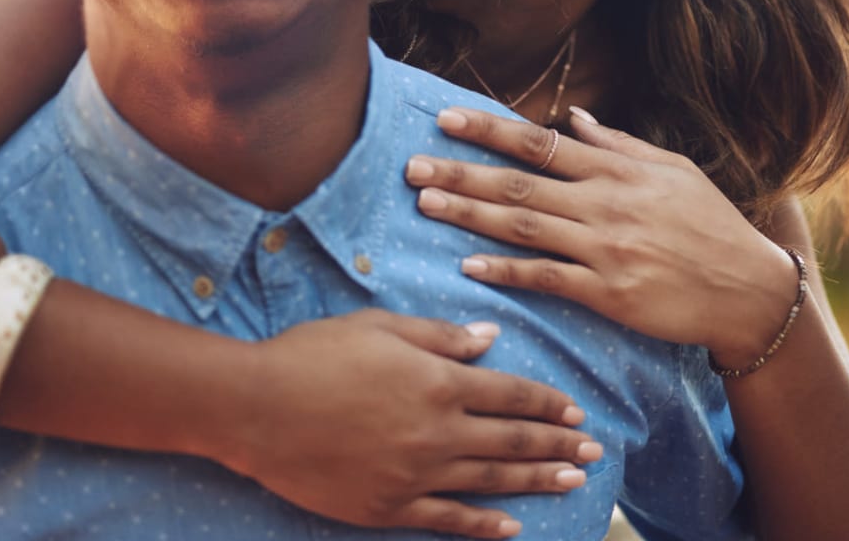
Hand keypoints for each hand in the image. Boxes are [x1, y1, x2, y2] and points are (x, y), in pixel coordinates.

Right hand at [220, 309, 602, 537]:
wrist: (255, 409)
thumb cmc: (314, 355)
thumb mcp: (381, 328)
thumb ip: (441, 337)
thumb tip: (489, 340)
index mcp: (438, 381)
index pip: (510, 394)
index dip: (546, 403)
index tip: (574, 410)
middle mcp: (436, 431)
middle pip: (511, 442)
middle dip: (557, 445)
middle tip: (593, 450)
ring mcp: (414, 475)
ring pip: (491, 482)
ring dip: (537, 482)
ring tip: (573, 482)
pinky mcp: (387, 508)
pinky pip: (446, 521)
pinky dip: (482, 526)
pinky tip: (510, 527)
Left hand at [408, 107, 800, 370]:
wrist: (748, 289)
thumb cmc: (711, 226)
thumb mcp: (674, 170)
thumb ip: (620, 146)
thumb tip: (577, 119)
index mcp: (618, 171)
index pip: (541, 144)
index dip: (490, 130)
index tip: (446, 118)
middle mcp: (606, 204)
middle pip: (520, 183)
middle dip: (462, 172)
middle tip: (411, 165)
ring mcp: (606, 249)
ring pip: (525, 226)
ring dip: (471, 214)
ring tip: (425, 204)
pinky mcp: (609, 293)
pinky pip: (547, 278)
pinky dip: (506, 270)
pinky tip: (469, 263)